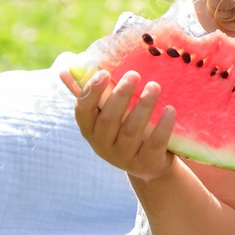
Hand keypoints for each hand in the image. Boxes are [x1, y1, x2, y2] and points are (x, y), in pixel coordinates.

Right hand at [61, 68, 177, 181]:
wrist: (148, 165)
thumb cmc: (123, 130)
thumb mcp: (106, 115)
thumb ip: (91, 94)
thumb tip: (65, 69)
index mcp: (90, 130)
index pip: (83, 111)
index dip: (91, 92)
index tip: (104, 73)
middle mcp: (103, 145)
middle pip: (109, 120)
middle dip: (121, 95)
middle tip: (134, 74)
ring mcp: (124, 157)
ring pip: (132, 130)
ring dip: (144, 106)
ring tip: (154, 86)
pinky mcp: (146, 163)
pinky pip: (155, 143)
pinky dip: (163, 125)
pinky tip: (170, 109)